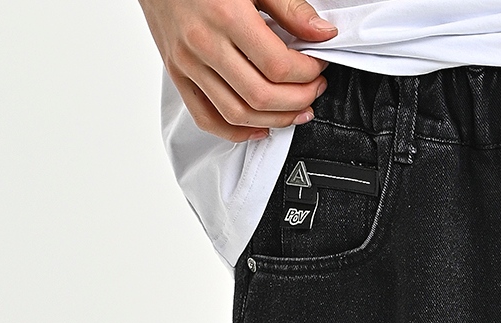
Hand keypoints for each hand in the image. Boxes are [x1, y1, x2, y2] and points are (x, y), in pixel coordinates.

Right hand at [137, 0, 336, 141]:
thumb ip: (289, 8)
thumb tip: (323, 34)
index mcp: (225, 15)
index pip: (277, 65)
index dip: (307, 73)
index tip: (318, 67)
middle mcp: (203, 43)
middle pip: (261, 96)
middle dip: (298, 100)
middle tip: (314, 90)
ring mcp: (187, 63)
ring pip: (237, 114)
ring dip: (274, 121)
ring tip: (295, 111)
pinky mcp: (177, 74)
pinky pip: (206, 118)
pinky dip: (236, 132)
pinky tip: (259, 127)